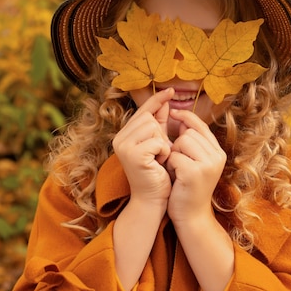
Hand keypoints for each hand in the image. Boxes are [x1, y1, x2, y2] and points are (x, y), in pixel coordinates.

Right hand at [113, 88, 173, 207]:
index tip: (172, 91)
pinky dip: (164, 152)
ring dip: (163, 143)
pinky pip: (157, 141)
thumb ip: (160, 124)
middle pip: (148, 117)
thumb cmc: (157, 172)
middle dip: (161, 133)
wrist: (152, 199)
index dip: (157, 100)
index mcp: (124, 135)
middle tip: (159, 153)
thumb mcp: (159, 144)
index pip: (143, 111)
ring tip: (158, 158)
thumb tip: (165, 101)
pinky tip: (159, 163)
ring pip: (153, 127)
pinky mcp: (133, 155)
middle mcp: (119, 138)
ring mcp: (124, 146)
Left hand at [165, 109, 226, 224]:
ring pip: (181, 142)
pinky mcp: (194, 172)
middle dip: (177, 145)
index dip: (186, 116)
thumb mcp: (194, 162)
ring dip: (173, 154)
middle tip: (177, 164)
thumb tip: (181, 119)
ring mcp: (207, 164)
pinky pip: (174, 156)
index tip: (173, 112)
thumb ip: (191, 142)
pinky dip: (169, 165)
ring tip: (176, 170)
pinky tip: (174, 177)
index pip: (201, 125)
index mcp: (218, 153)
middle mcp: (217, 156)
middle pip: (188, 132)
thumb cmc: (187, 188)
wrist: (191, 217)